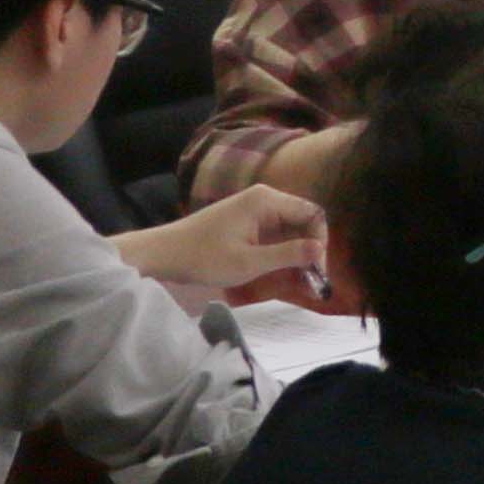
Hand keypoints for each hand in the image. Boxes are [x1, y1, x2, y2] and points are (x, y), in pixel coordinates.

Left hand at [120, 183, 326, 298]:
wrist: (162, 254)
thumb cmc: (204, 258)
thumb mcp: (249, 262)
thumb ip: (288, 255)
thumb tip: (321, 250)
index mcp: (266, 201)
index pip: (312, 214)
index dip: (321, 242)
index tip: (317, 271)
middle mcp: (264, 199)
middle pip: (303, 222)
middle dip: (310, 251)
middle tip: (313, 283)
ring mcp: (254, 210)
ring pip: (290, 231)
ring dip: (297, 255)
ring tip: (302, 284)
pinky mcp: (246, 222)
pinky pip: (274, 235)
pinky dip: (281, 254)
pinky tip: (284, 275)